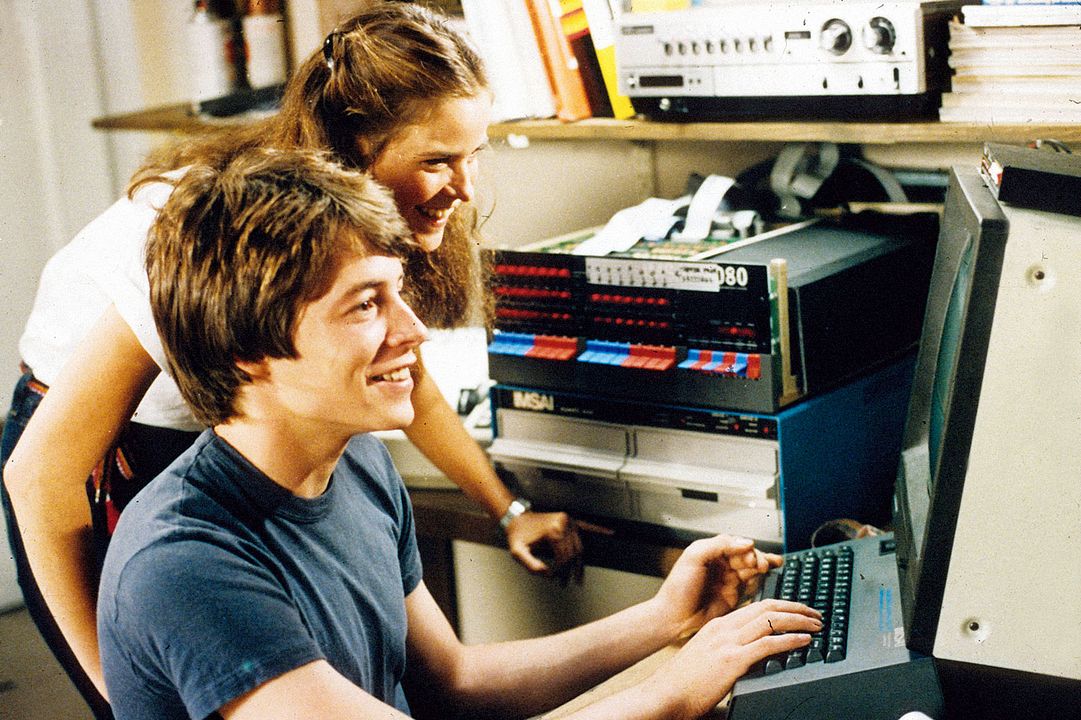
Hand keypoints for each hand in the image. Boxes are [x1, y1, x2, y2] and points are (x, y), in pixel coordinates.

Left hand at [505, 512, 609, 583]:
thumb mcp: (517, 552)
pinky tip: (610, 533)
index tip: (556, 579)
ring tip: (578, 578)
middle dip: (569, 570)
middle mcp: (564, 524)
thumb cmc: (517, 536)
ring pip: (579, 546)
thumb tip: (548, 574)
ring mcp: (568, 521)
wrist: (517, 518)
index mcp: (553, 531)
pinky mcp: (569, 520)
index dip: (561, 571)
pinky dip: (598, 530)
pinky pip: (587, 526)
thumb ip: (531, 565)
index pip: (564, 557)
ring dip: (579, 563)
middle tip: (565, 583)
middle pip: (573, 553)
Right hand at [644, 599, 820, 719]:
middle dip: (795, 608)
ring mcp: (727, 642)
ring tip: (816, 625)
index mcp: (717, 626)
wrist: (663, 695)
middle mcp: (723, 628)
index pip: (756, 607)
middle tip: (814, 613)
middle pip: (767, 607)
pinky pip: (768, 644)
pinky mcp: (732, 660)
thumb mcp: (706, 659)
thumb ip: (728, 653)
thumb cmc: (681, 684)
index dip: (781, 606)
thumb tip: (751, 661)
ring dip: (799, 620)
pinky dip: (790, 639)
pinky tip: (804, 641)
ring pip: (771, 620)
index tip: (798, 611)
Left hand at [652, 535, 782, 637]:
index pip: (735, 544)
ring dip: (762, 566)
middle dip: (757, 557)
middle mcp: (721, 565)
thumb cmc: (678, 588)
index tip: (750, 553)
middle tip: (761, 564)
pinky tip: (763, 579)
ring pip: (751, 569)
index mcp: (711, 552)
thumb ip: (718, 545)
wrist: (675, 618)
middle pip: (746, 556)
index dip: (745, 548)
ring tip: (769, 567)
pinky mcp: (734, 596)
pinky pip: (751, 586)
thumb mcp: (694, 557)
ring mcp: (728, 581)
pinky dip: (759, 581)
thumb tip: (744, 542)